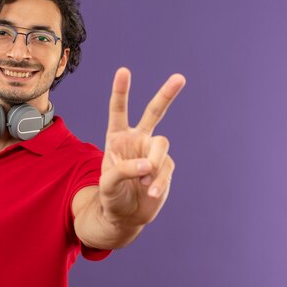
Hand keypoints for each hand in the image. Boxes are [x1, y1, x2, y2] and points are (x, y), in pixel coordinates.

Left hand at [99, 67, 184, 228]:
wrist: (125, 216)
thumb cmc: (110, 196)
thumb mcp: (107, 184)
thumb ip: (123, 170)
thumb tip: (148, 165)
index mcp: (117, 138)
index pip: (119, 111)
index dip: (121, 91)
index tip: (124, 71)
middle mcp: (137, 140)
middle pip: (154, 113)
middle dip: (166, 95)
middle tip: (180, 78)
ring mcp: (153, 153)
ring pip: (161, 146)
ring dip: (154, 164)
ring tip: (143, 184)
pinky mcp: (165, 168)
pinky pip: (165, 169)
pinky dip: (158, 181)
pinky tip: (150, 192)